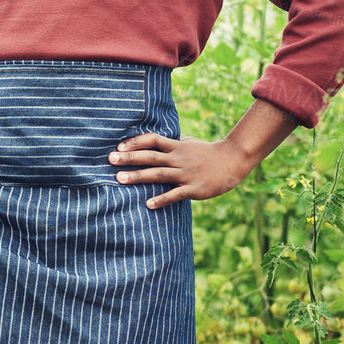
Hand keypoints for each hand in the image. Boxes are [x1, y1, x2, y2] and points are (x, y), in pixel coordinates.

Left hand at [108, 133, 255, 209]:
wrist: (233, 161)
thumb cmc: (208, 152)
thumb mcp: (190, 142)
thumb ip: (174, 141)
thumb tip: (158, 139)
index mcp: (177, 147)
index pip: (152, 140)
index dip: (135, 142)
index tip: (119, 146)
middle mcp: (178, 158)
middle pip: (150, 156)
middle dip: (129, 158)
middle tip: (110, 159)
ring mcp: (186, 174)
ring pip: (158, 174)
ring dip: (138, 177)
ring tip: (119, 179)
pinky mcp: (194, 188)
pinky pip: (175, 194)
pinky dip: (162, 199)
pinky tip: (148, 204)